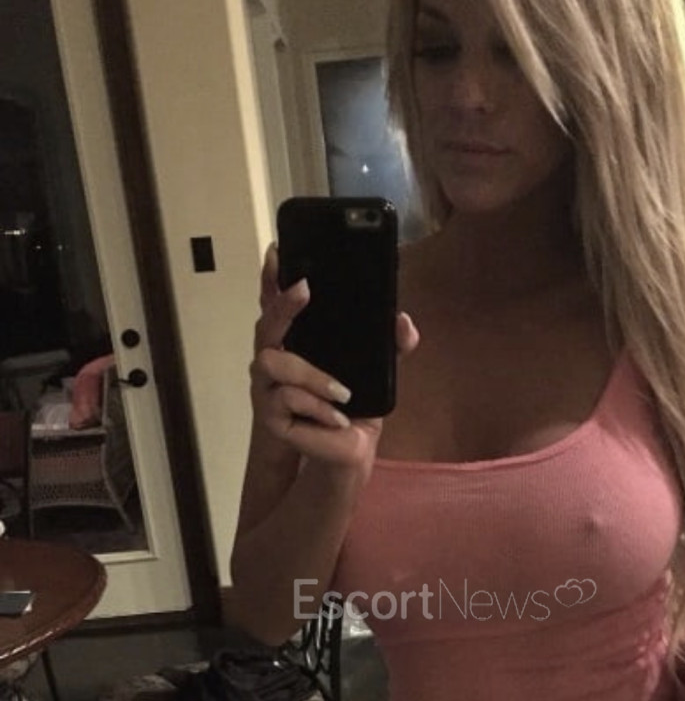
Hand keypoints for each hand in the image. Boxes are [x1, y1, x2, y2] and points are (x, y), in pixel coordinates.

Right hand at [250, 245, 419, 470]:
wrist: (347, 451)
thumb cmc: (353, 406)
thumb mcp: (375, 372)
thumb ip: (390, 345)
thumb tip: (404, 321)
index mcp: (296, 343)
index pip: (277, 304)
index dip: (272, 278)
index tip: (277, 250)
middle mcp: (275, 359)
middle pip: (265, 323)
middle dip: (283, 303)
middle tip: (304, 290)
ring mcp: (267, 387)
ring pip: (273, 361)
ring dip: (311, 375)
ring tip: (342, 393)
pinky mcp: (270, 416)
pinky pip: (286, 399)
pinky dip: (318, 407)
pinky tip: (338, 416)